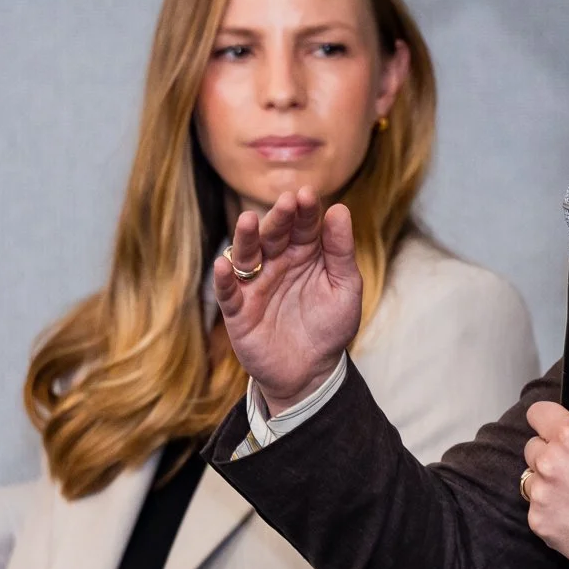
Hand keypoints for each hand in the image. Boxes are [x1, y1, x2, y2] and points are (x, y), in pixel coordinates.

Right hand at [208, 189, 361, 411]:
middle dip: (278, 218)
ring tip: (247, 220)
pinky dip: (224, 279)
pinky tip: (224, 265)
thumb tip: (339, 209)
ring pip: (246, 256)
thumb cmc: (330, 326)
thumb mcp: (345, 288)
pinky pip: (228, 292)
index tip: (308, 195)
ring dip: (245, 238)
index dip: (305, 211)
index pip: (303, 225)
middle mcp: (276, 263)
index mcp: (304, 253)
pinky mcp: (239, 311)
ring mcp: (255, 285)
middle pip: (273, 235)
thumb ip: (341, 251)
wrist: (312, 372)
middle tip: (286, 202)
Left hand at [521, 403, 568, 568]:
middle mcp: (550, 463)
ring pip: (532, 479)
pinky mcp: (539, 522)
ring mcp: (541, 495)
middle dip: (550, 453)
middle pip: (533, 447)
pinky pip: (537, 508)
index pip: (538, 413)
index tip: (551, 425)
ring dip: (548, 482)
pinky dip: (551, 510)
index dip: (547, 418)